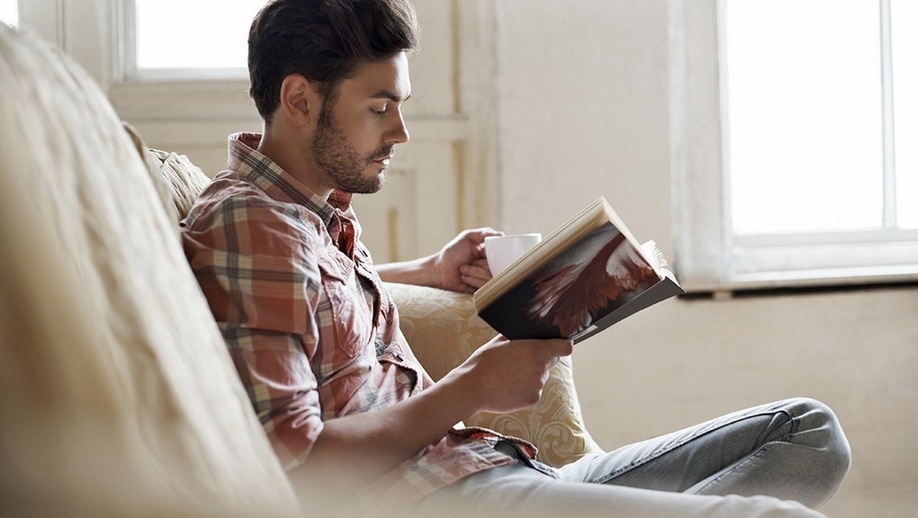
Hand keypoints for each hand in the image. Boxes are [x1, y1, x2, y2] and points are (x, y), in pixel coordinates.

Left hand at [431, 227, 502, 292]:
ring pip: (491, 277)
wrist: (439, 270)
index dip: (493, 254)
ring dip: (475, 272)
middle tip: (471, 261)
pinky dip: (473, 281)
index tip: (482, 253)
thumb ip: (484, 233)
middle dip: (481, 264)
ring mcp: (486, 278)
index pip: (501, 254)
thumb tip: (502, 235)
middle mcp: (490, 265)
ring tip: (464, 270)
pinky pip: (486, 287)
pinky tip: (464, 278)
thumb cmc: (452, 253)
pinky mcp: (482, 289)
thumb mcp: (467, 237)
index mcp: (490, 253)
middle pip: (498, 267)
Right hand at [446, 336, 572, 413]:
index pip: (565, 348)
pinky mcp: (532, 400)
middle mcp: (541, 369)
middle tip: (521, 360)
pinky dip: (525, 388)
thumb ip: (519, 337)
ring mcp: (538, 386)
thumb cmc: (483, 362)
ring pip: (541, 376)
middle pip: (551, 361)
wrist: (473, 389)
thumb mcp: (499, 341)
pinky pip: (534, 390)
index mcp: (536, 350)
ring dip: (531, 374)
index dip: (562, 345)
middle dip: (541, 358)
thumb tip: (527, 334)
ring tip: (509, 375)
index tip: (557, 345)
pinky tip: (509, 386)